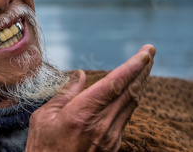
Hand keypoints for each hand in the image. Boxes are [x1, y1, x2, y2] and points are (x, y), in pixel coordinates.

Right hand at [25, 44, 154, 151]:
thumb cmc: (43, 147)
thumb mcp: (44, 117)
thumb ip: (64, 94)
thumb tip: (79, 75)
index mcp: (83, 114)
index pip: (115, 85)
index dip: (132, 67)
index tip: (145, 53)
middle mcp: (102, 125)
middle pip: (130, 92)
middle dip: (142, 69)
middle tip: (150, 51)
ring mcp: (110, 136)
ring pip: (132, 104)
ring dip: (139, 82)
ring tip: (144, 66)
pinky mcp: (113, 144)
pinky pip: (126, 116)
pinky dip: (131, 98)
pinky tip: (131, 90)